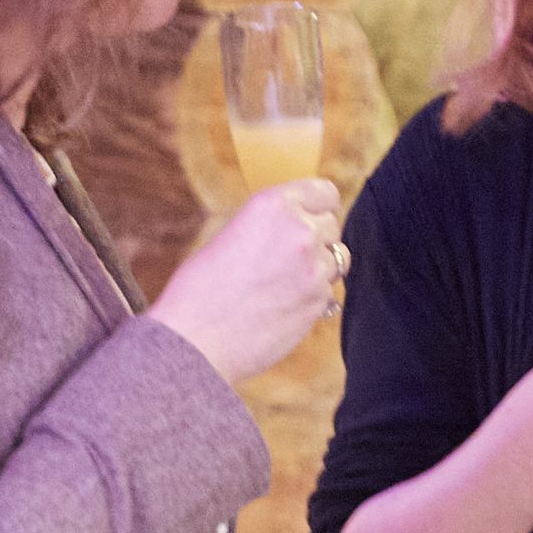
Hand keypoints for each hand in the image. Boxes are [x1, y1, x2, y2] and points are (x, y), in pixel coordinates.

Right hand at [146, 179, 341, 384]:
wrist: (195, 341)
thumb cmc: (200, 290)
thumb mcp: (231, 234)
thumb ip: (270, 226)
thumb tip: (297, 227)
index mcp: (273, 205)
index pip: (324, 192)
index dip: (317, 206)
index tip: (309, 217)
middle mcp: (299, 231)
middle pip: (331, 225)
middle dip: (316, 238)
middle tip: (287, 257)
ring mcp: (314, 268)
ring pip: (337, 259)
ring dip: (318, 267)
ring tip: (284, 282)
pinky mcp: (318, 302)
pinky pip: (328, 291)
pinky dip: (312, 297)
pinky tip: (282, 305)